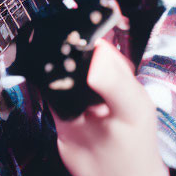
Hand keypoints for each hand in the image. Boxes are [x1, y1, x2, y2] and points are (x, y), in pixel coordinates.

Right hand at [51, 39, 167, 175]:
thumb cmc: (137, 146)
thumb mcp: (132, 110)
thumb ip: (116, 83)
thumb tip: (95, 59)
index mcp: (117, 69)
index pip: (96, 40)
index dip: (82, 32)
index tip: (68, 30)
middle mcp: (96, 76)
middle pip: (73, 50)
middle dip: (62, 45)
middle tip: (49, 43)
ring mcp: (77, 92)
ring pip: (58, 66)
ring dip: (49, 62)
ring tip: (41, 57)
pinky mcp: (60, 108)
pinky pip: (46, 88)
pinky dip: (40, 81)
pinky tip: (38, 77)